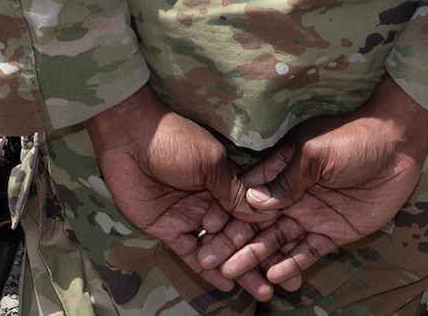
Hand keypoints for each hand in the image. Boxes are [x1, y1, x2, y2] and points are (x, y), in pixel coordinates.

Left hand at [85, 87, 269, 297]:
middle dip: (262, 259)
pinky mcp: (167, 227)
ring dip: (239, 269)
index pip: (253, 214)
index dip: (274, 234)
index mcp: (226, 181)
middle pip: (240, 236)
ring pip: (218, 249)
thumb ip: (234, 191)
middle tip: (283, 285)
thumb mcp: (212, 162)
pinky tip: (225, 283)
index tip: (296, 254)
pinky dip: (207, 269)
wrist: (130, 135)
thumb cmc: (175, 139)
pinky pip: (190, 252)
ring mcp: (190, 215)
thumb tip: (265, 214)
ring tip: (262, 292)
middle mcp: (211, 201)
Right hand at [206, 78, 427, 295]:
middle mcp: (291, 195)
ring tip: (233, 274)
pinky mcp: (334, 232)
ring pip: (277, 241)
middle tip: (207, 260)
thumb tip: (254, 201)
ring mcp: (311, 215)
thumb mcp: (315, 152)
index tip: (202, 229)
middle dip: (231, 241)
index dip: (225, 212)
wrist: (397, 145)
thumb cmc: (352, 136)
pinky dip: (291, 264)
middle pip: (255, 223)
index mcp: (281, 169)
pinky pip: (308, 252)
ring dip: (256, 257)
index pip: (246, 195)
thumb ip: (287, 180)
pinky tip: (274, 276)